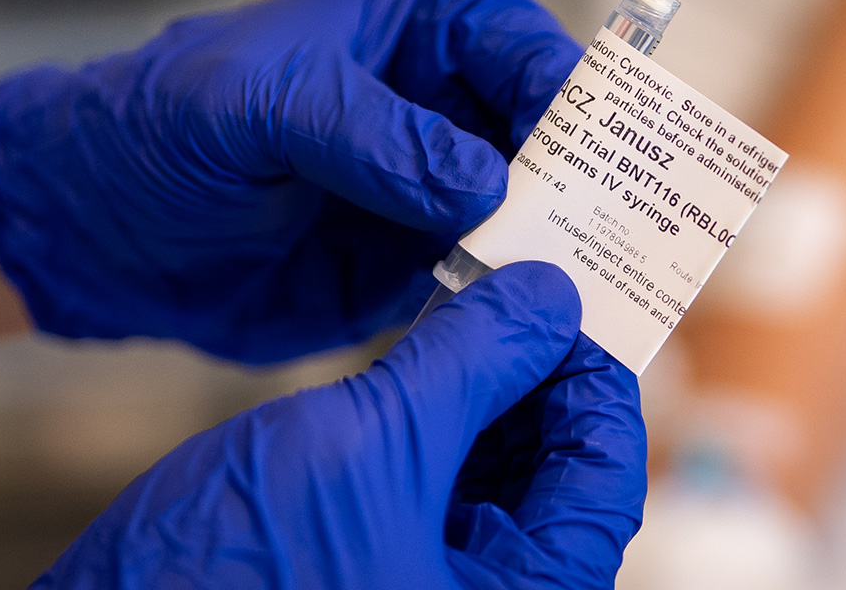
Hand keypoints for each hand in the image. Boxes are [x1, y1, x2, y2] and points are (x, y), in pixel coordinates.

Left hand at [0, 0, 580, 361]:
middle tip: (608, 242)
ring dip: (560, 249)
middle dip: (584, 185)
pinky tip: (535, 327)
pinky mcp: (425, 254)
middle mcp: (445, 96)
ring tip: (588, 294)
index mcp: (421, 20)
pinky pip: (494, 272)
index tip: (597, 167)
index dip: (570, 103)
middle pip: (554, 134)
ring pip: (537, 208)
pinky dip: (516, 297)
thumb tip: (486, 183)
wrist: (102, 230)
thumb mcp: (251, 107)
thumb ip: (368, 134)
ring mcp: (441, 180)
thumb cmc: (157, 130)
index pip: (527, 49)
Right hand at [30, 262, 646, 588]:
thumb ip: (473, 364)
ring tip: (475, 298)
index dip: (597, 382)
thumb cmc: (240, 563)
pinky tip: (426, 346)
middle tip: (521, 284)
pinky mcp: (379, 556)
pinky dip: (439, 410)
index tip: (570, 302)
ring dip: (489, 383)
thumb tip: (549, 298)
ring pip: (497, 469)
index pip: (605, 483)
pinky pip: (438, 478)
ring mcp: (430, 577)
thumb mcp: (374, 442)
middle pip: (557, 473)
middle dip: (541, 374)